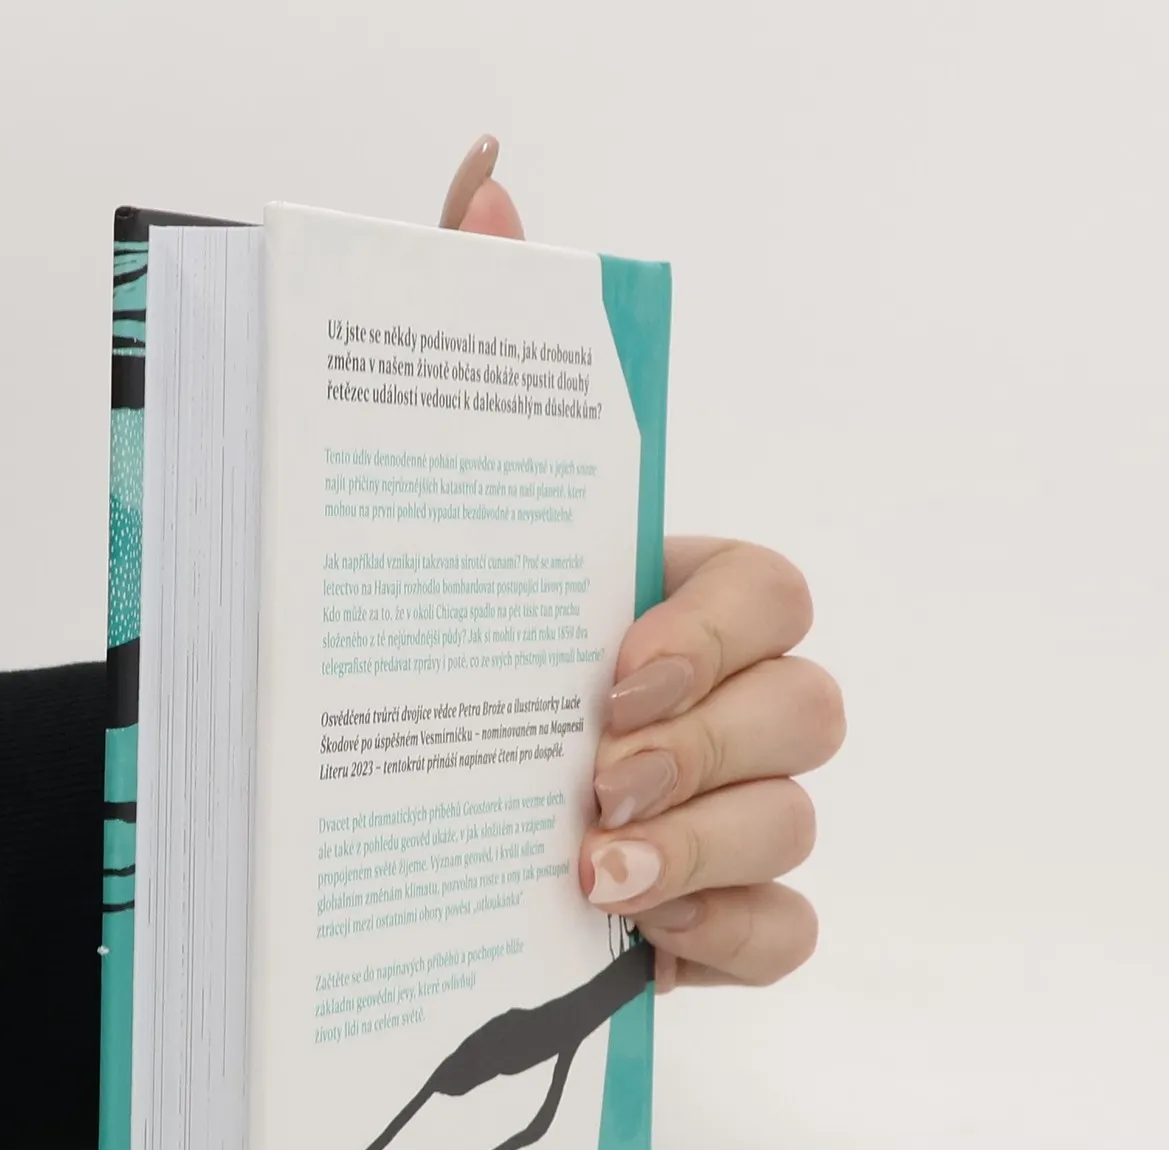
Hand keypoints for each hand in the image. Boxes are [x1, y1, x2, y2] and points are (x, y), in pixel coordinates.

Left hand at [442, 138, 843, 991]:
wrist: (360, 816)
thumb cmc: (418, 663)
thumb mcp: (425, 521)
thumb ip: (470, 354)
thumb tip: (490, 190)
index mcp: (670, 605)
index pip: (773, 589)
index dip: (714, 635)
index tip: (611, 675)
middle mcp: (723, 708)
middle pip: (808, 712)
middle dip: (704, 753)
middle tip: (591, 789)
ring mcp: (729, 820)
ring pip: (798, 825)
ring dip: (702, 853)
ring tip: (588, 880)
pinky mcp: (713, 924)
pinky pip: (785, 934)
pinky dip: (729, 939)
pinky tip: (639, 940)